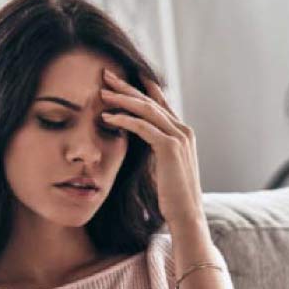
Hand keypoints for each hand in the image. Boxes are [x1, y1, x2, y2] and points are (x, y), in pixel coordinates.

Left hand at [100, 68, 203, 225]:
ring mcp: (179, 137)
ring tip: (102, 92)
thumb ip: (155, 150)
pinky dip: (123, 120)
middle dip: (127, 85)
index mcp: (182, 133)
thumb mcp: (163, 167)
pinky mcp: (170, 147)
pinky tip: (107, 117)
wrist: (187, 215)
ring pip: (146, 109)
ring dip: (122, 98)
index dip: (142, 87)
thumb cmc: (172, 197)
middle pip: (150, 100)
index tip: (122, 78)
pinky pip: (142, 126)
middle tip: (106, 73)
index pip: (160, 103)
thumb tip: (139, 143)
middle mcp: (183, 130)